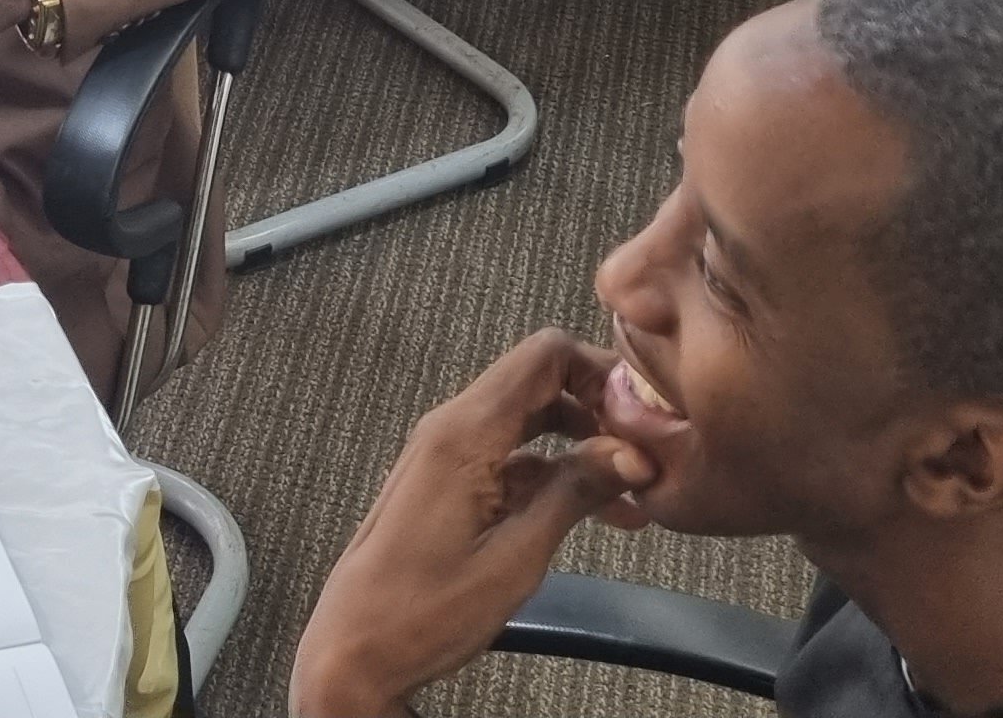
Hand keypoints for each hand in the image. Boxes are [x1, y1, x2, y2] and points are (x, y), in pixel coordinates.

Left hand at [290, 329, 651, 717]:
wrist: (354, 649)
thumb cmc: (423, 611)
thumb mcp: (516, 557)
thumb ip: (573, 494)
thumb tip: (630, 454)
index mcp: (465, 433)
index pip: (544, 354)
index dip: (601, 371)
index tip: (642, 412)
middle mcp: (451, 428)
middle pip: (540, 383)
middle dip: (599, 410)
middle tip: (648, 453)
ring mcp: (446, 453)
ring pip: (529, 422)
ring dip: (581, 447)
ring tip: (633, 494)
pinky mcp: (447, 481)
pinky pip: (509, 456)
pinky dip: (553, 473)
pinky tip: (594, 511)